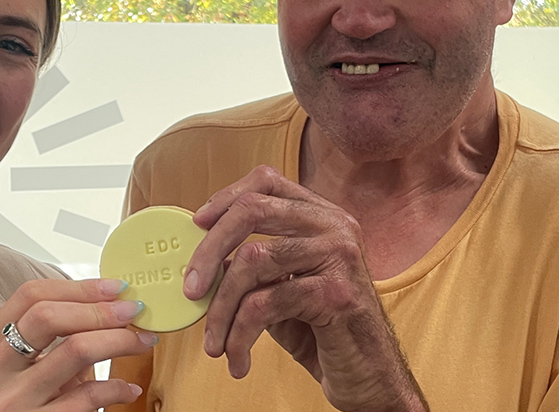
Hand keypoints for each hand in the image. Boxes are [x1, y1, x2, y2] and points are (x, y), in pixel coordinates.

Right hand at [0, 278, 156, 410]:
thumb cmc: (27, 406)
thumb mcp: (26, 368)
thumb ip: (55, 338)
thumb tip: (110, 305)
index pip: (29, 296)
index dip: (77, 287)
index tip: (114, 288)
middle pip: (48, 316)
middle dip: (99, 309)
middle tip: (132, 311)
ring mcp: (14, 401)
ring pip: (75, 349)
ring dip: (119, 339)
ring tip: (141, 341)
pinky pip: (88, 395)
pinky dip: (116, 387)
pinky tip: (128, 388)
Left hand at [183, 165, 426, 411]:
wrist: (368, 377)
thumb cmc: (323, 332)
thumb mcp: (281, 288)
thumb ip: (250, 266)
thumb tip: (200, 257)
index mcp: (322, 216)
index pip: (266, 180)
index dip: (224, 197)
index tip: (196, 225)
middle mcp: (336, 226)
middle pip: (251, 211)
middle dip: (208, 251)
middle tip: (190, 291)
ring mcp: (339, 255)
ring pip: (251, 261)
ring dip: (221, 310)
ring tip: (214, 344)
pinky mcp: (336, 292)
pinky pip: (265, 304)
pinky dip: (239, 335)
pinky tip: (238, 358)